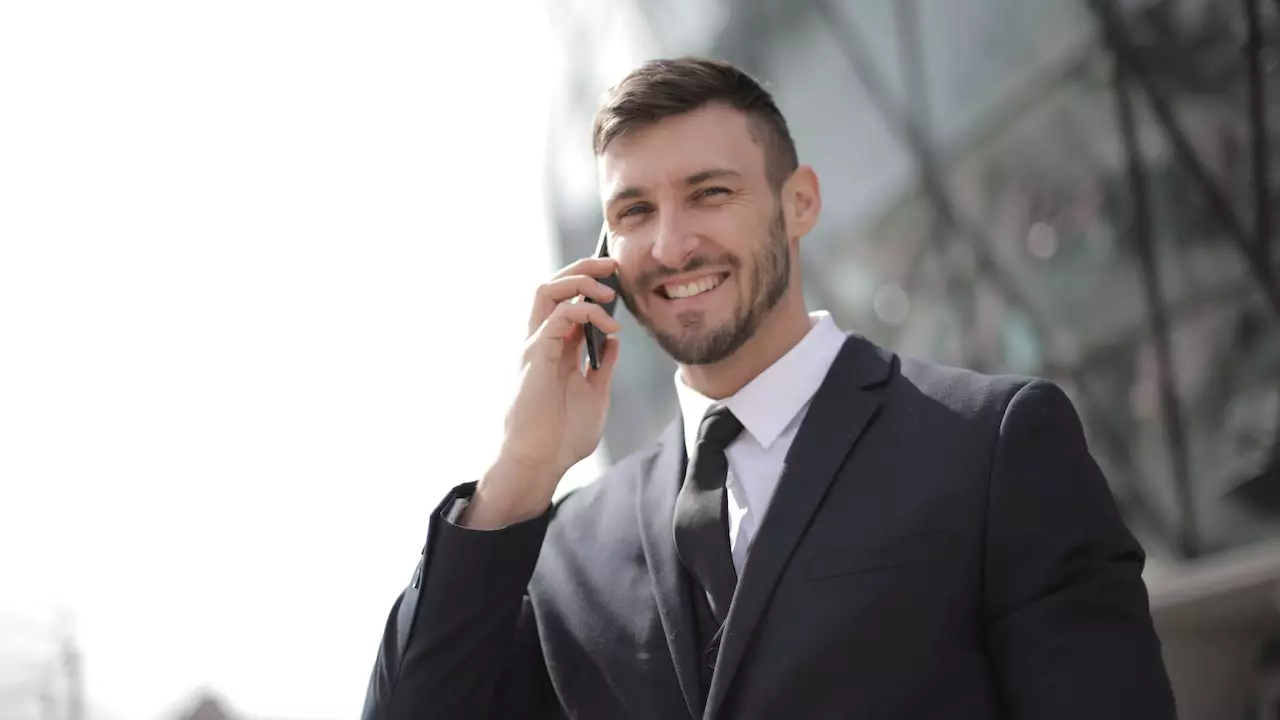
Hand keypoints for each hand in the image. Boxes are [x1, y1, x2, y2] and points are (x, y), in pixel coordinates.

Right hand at [464, 257, 621, 528]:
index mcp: (556, 349)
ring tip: (608, 290)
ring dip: (579, 280)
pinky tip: (608, 328)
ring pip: (547, 290)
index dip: (590, 286)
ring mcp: (536, 345)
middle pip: (553, 286)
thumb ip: (602, 365)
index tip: (617, 281)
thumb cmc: (562, 436)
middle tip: (612, 265)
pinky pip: (559, 316)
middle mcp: (542, 341)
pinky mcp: (536, 354)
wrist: (541, 462)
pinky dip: (586, 312)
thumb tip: (613, 340)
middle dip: (582, 268)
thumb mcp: (595, 394)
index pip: (567, 302)